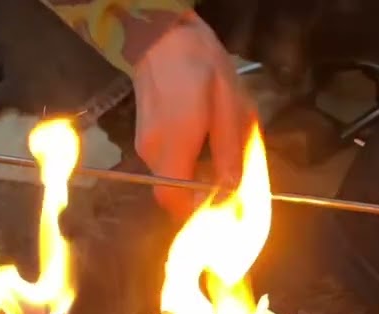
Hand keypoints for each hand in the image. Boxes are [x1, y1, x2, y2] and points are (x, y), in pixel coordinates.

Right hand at [132, 12, 257, 217]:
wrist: (163, 36)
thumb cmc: (201, 66)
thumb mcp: (229, 108)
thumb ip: (231, 154)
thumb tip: (235, 192)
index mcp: (174, 145)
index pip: (175, 200)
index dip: (196, 211)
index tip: (220, 204)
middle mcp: (152, 151)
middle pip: (172, 192)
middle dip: (200, 193)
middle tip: (227, 176)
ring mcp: (144, 144)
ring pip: (169, 178)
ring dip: (193, 175)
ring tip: (217, 148)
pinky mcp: (143, 136)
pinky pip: (165, 161)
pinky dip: (184, 161)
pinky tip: (200, 136)